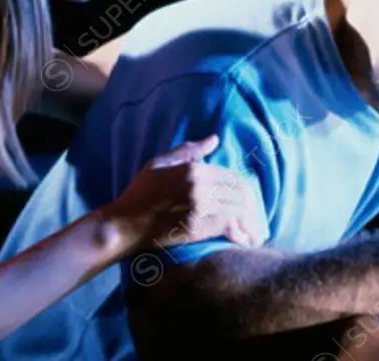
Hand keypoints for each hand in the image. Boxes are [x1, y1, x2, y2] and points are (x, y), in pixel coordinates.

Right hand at [100, 136, 265, 252]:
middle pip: (239, 193)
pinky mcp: (196, 228)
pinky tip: (242, 239)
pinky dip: (236, 232)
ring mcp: (198, 207)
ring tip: (253, 232)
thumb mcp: (159, 163)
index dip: (243, 189)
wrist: (123, 224)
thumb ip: (188, 151)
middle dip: (250, 206)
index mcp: (192, 169)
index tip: (248, 200)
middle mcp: (199, 186)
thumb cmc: (139, 193)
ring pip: (236, 209)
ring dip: (247, 220)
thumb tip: (214, 139)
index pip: (232, 176)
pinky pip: (226, 226)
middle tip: (255, 219)